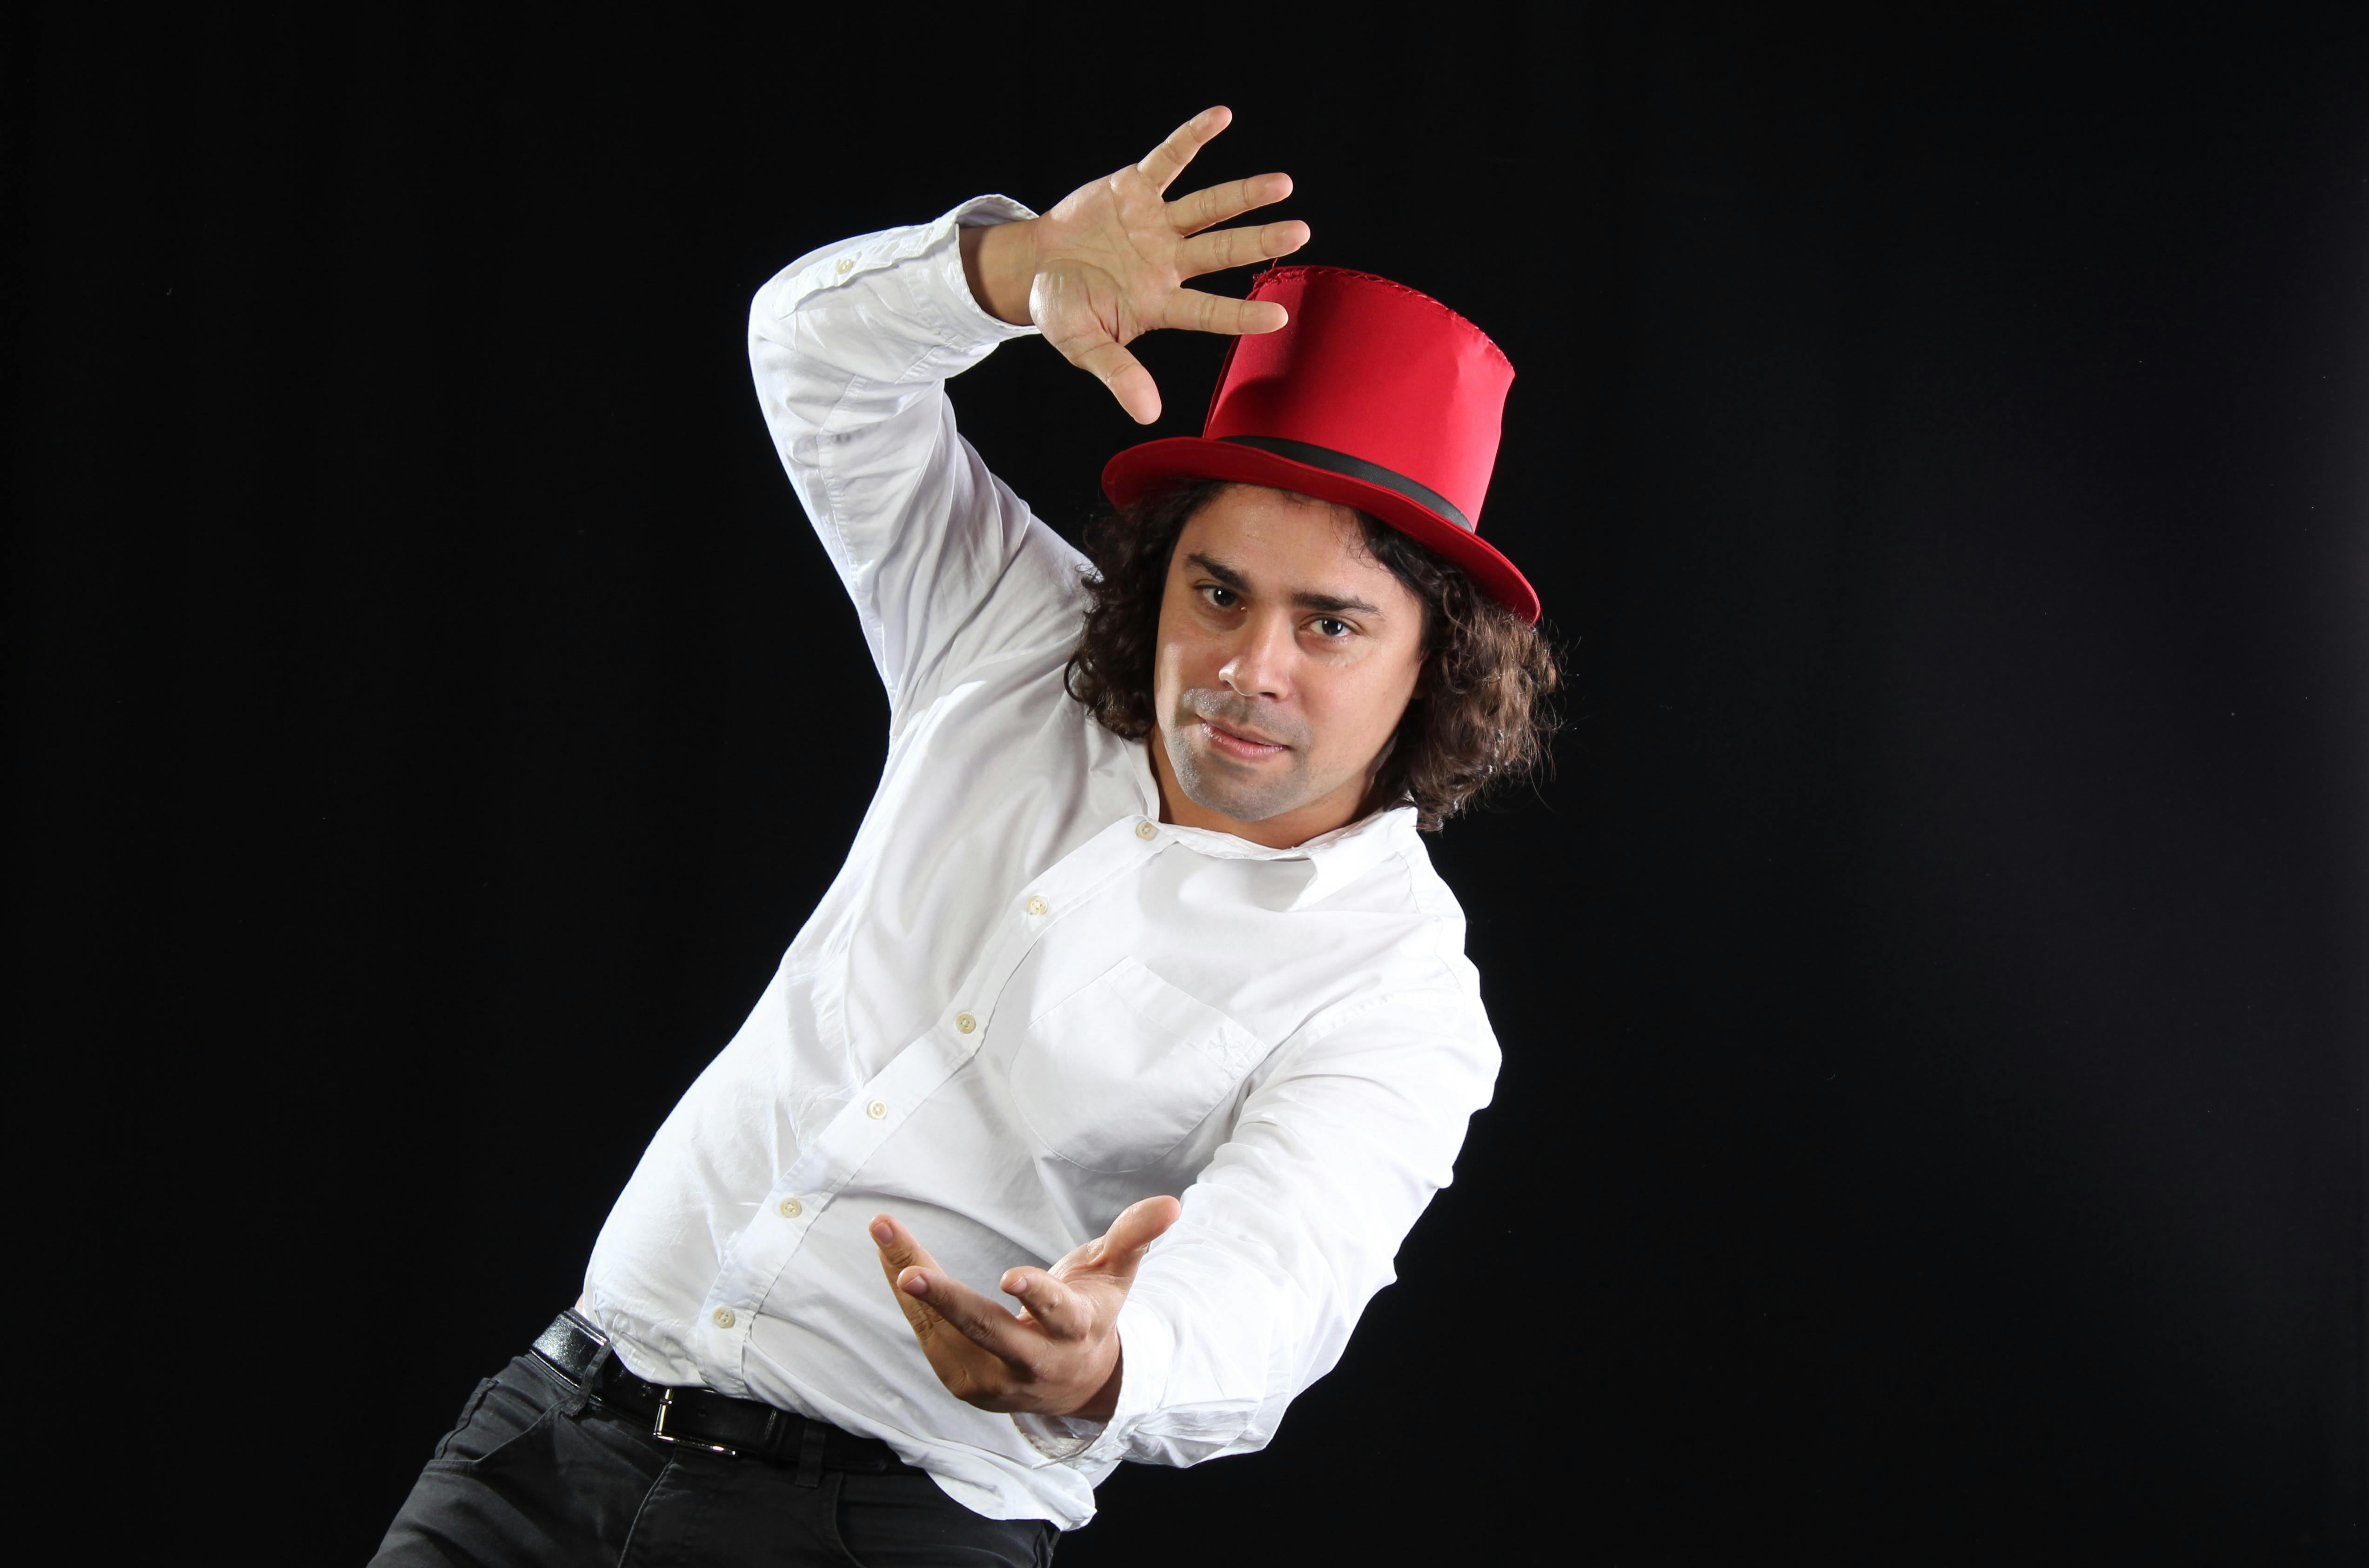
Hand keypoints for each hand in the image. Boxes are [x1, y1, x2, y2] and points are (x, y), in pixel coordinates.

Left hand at [871, 1196, 1182, 1420]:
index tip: (1010, 1277)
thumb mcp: (1115, 1276)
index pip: (1056, 1315)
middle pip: (987, 1332)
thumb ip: (1135, 1235)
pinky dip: (909, 1297)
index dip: (1036, 1297)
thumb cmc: (1090, 1316)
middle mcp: (1033, 1361)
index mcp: (1074, 1331)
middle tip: (910, 1271)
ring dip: (910, 1280)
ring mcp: (993, 1378)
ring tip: (884, 1233)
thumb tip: (1172, 1203)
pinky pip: (928, 1334)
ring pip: (945, 1330)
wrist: (1073, 1386)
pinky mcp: (962, 1382)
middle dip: (947, 1300)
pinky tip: (890, 1256)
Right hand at [960, 106, 1308, 423]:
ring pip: (1207, 206)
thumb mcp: (1082, 345)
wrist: (1034, 269)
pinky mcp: (1134, 190)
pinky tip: (1221, 117)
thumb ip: (1118, 373)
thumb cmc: (1063, 311)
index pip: (1207, 309)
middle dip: (1259, 240)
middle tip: (1301, 234)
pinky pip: (1167, 159)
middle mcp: (1166, 261)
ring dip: (1243, 194)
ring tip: (1283, 185)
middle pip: (1220, 250)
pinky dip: (1191, 138)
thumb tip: (1148, 415)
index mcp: (1158, 301)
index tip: (1280, 316)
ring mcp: (1154, 224)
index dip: (1241, 312)